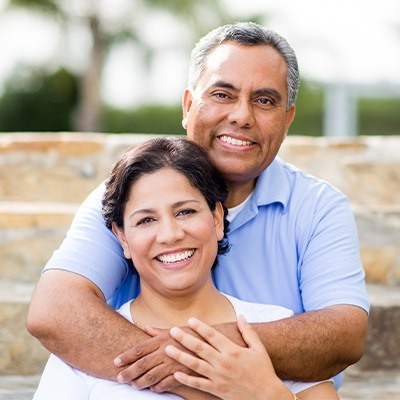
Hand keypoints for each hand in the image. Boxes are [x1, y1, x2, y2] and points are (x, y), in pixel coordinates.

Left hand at [114, 326, 196, 391]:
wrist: (214, 342)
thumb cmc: (193, 334)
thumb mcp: (174, 330)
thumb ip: (158, 332)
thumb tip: (144, 328)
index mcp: (162, 340)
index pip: (140, 349)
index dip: (126, 356)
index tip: (116, 361)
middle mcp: (166, 351)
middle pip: (142, 364)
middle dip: (128, 372)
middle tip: (119, 378)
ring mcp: (173, 363)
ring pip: (151, 376)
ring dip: (140, 382)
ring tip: (133, 385)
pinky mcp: (182, 373)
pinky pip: (166, 384)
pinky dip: (157, 387)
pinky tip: (152, 389)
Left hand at [165, 315, 292, 399]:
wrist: (267, 397)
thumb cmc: (263, 370)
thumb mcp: (258, 348)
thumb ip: (248, 331)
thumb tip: (240, 315)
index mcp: (232, 350)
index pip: (212, 335)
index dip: (200, 327)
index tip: (190, 319)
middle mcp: (223, 363)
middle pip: (200, 348)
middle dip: (184, 338)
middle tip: (172, 331)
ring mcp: (219, 377)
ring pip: (195, 365)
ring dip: (180, 356)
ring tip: (167, 349)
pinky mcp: (217, 390)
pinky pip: (198, 384)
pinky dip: (186, 380)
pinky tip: (175, 374)